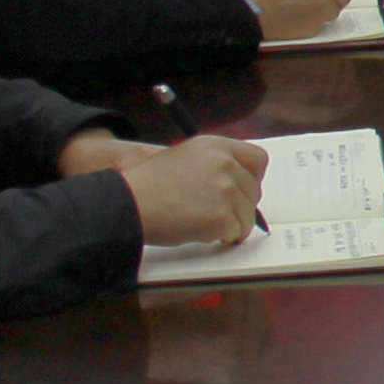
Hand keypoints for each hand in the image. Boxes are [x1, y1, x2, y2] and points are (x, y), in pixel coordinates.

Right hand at [101, 132, 267, 249]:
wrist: (126, 204)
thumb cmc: (146, 186)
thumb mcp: (181, 159)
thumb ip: (212, 164)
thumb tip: (238, 181)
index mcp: (215, 146)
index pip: (258, 159)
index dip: (252, 178)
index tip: (241, 191)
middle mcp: (224, 163)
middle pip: (254, 191)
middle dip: (240, 206)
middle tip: (214, 213)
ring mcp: (225, 190)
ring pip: (248, 216)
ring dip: (231, 224)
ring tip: (201, 222)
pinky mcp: (221, 216)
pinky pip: (237, 233)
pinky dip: (222, 237)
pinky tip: (199, 231)